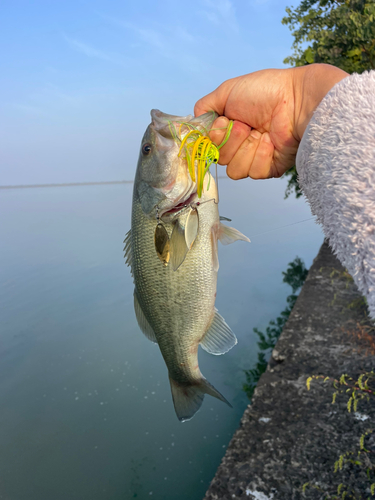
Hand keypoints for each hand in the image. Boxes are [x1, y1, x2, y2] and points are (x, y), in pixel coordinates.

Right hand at [194, 64, 347, 179]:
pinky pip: (254, 173)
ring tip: (260, 132)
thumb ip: (205, 106)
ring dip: (245, 149)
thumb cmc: (265, 91)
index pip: (209, 145)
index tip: (225, 120)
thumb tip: (195, 122)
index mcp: (230, 128)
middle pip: (219, 159)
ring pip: (234, 170)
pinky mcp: (270, 169)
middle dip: (230, 141)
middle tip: (246, 124)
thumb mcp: (227, 91)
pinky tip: (271, 142)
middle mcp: (241, 144)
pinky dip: (261, 156)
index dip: (214, 136)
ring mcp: (255, 157)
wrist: (296, 100)